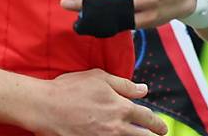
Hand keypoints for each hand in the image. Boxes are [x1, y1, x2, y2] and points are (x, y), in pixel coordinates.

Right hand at [29, 70, 166, 134]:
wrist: (46, 107)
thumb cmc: (70, 88)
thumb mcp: (98, 77)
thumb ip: (124, 84)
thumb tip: (143, 89)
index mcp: (122, 108)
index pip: (148, 118)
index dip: (158, 124)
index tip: (161, 127)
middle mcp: (118, 127)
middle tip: (156, 135)